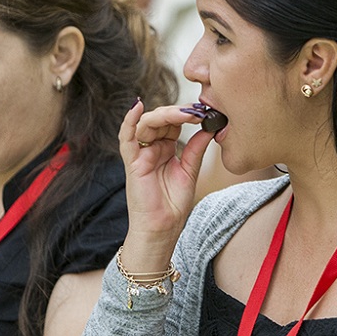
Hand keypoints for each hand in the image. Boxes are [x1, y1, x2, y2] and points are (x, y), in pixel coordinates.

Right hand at [117, 101, 213, 268]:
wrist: (162, 228)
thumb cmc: (173, 205)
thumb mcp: (190, 171)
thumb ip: (196, 149)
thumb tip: (210, 127)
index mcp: (166, 148)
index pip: (174, 123)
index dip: (187, 114)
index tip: (206, 110)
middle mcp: (151, 148)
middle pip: (161, 119)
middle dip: (179, 112)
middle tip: (197, 110)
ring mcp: (140, 153)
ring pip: (146, 123)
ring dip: (165, 114)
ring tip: (183, 113)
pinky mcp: (131, 162)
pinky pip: (126, 138)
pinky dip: (129, 120)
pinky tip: (137, 107)